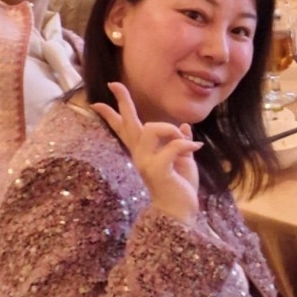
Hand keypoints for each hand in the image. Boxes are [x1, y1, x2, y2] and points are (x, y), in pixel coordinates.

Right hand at [93, 82, 200, 225]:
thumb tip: (184, 127)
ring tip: (185, 142)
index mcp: (145, 151)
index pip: (126, 128)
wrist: (180, 212)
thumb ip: (181, 143)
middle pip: (129, 123)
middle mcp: (140, 155)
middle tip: (114, 84)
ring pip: (150, 128)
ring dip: (170, 130)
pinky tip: (195, 148)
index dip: (114, 113)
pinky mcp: (156, 169)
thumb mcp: (184, 160)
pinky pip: (172, 146)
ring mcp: (145, 162)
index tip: (100, 98)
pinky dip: (186, 144)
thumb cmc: (180, 187)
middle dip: (122, 102)